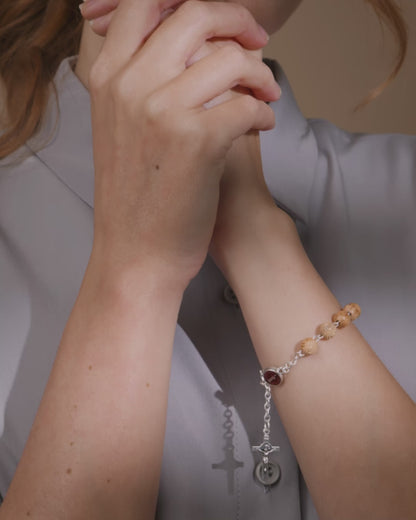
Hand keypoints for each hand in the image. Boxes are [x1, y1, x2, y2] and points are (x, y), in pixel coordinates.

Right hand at [82, 0, 279, 291]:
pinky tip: (263, 126)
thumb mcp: (120, 130)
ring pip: (230, 58)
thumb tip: (191, 46)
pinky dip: (264, 111)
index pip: (145, 4)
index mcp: (107, 78)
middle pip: (195, 15)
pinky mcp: (197, 141)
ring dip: (260, 74)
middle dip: (238, 22)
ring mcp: (162, 110)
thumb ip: (142, 82)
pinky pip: (246, 103)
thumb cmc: (136, 198)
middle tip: (258, 43)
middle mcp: (130, 85)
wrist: (137, 255)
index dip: (191, 4)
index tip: (222, 25)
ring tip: (267, 95)